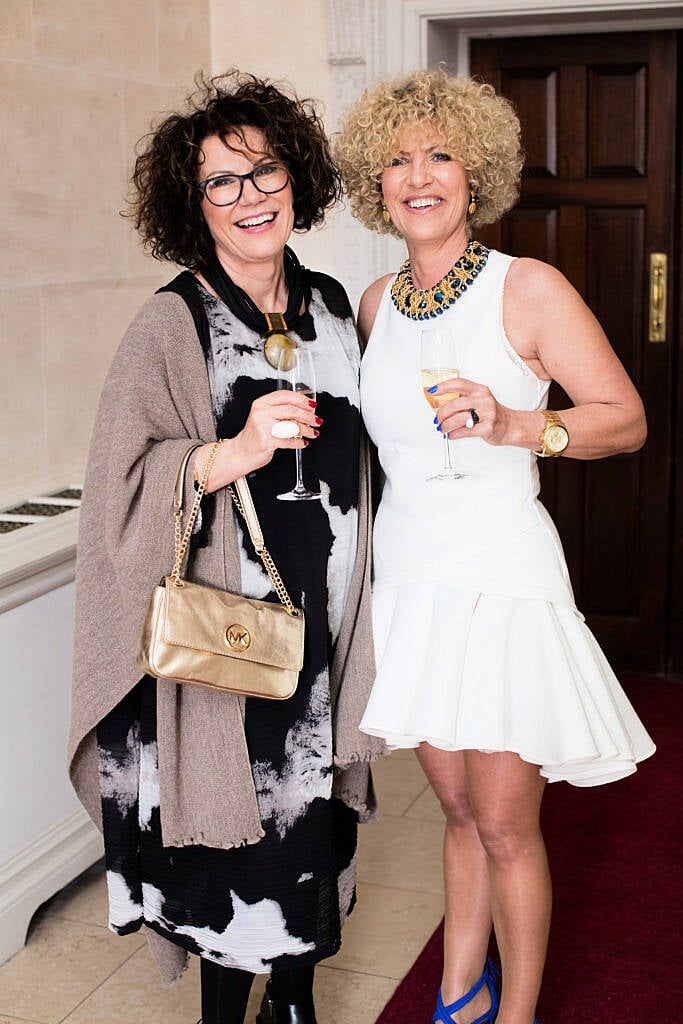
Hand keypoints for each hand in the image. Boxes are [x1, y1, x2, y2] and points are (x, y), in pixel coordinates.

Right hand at [194, 391, 321, 488]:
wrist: (241, 452)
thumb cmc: (255, 435)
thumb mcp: (264, 416)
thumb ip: (280, 410)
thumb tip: (305, 409)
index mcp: (261, 403)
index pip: (285, 396)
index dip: (302, 399)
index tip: (312, 405)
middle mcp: (261, 413)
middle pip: (291, 410)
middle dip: (308, 416)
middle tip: (316, 420)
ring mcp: (263, 427)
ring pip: (292, 425)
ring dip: (306, 430)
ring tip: (313, 433)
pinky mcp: (266, 441)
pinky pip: (288, 441)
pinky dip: (299, 442)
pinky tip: (303, 443)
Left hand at [432, 377, 511, 445]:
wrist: (510, 425)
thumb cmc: (490, 413)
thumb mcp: (479, 399)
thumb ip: (463, 398)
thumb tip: (439, 404)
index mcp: (480, 390)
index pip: (459, 383)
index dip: (443, 386)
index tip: (432, 391)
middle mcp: (484, 400)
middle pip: (455, 404)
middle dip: (441, 413)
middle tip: (437, 419)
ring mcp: (487, 414)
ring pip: (458, 419)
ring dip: (446, 425)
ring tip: (442, 428)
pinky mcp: (487, 428)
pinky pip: (464, 431)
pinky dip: (454, 434)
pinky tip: (451, 434)